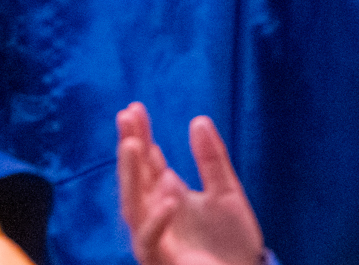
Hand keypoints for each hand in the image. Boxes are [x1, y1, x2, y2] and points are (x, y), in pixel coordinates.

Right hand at [118, 104, 264, 264]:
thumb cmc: (232, 241)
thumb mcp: (227, 193)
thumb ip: (212, 160)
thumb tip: (199, 119)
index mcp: (166, 193)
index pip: (147, 160)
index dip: (139, 134)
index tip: (135, 108)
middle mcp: (153, 210)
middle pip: (134, 175)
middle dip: (129, 146)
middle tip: (126, 117)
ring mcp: (152, 234)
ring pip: (132, 202)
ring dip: (131, 173)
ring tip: (135, 145)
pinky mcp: (158, 257)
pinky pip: (148, 237)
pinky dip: (156, 218)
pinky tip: (169, 196)